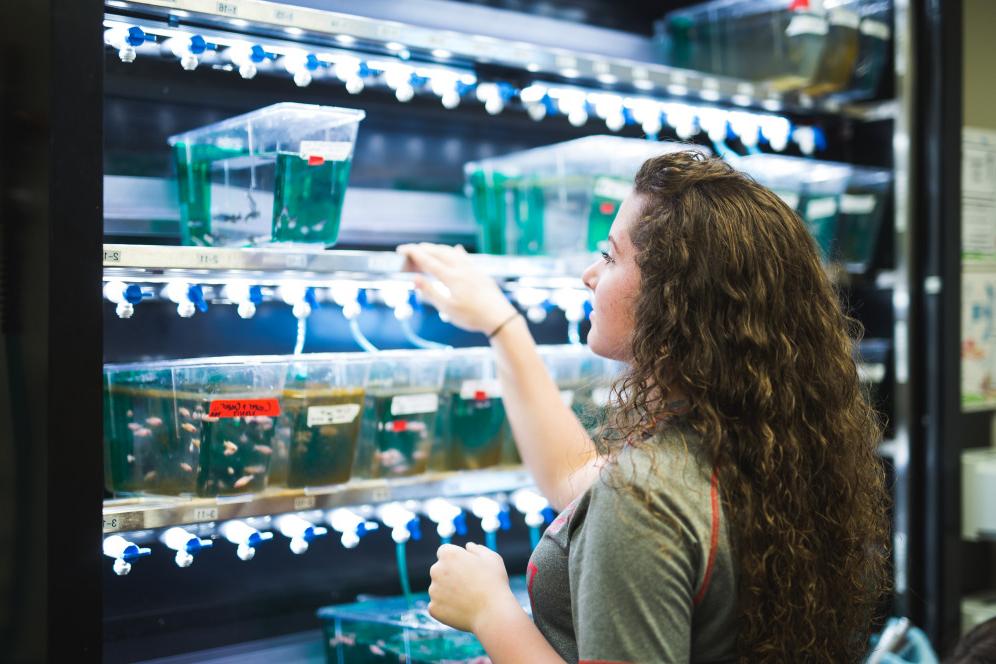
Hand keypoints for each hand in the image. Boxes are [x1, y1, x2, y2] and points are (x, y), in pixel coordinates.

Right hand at [397, 243, 516, 334]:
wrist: (499, 317)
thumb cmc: (472, 316)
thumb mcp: (447, 308)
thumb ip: (430, 292)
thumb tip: (415, 279)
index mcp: (451, 277)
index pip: (427, 260)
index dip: (413, 253)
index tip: (401, 249)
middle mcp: (461, 269)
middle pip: (438, 253)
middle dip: (422, 249)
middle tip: (409, 250)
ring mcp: (472, 269)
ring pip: (452, 253)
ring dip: (437, 249)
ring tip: (427, 249)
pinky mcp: (479, 273)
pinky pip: (465, 257)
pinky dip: (455, 252)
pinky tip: (456, 250)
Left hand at [427, 542, 517, 633]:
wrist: (492, 613)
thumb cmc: (494, 583)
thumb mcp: (492, 558)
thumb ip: (478, 550)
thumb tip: (468, 546)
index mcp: (448, 554)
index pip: (445, 552)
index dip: (457, 559)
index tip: (467, 568)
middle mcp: (436, 570)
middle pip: (440, 570)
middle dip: (450, 575)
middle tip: (469, 585)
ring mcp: (433, 590)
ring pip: (439, 589)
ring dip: (449, 592)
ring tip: (468, 599)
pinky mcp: (433, 608)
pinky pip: (438, 606)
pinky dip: (447, 608)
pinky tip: (462, 610)